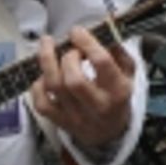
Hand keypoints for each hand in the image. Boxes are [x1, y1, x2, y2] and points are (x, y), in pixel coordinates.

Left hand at [32, 25, 134, 154]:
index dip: (86, 43)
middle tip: (70, 50)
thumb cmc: (116, 98)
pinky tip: (44, 75)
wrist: (109, 133)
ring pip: (54, 87)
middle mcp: (97, 105)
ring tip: (47, 47)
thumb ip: (118, 52)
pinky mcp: (60, 121)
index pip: (102, 63)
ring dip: (47, 62)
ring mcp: (76, 115)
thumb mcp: (128, 74)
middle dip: (68, 57)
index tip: (77, 32)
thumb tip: (104, 31)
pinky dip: (37, 85)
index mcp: (117, 90)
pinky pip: (41, 103)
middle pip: (74, 79)